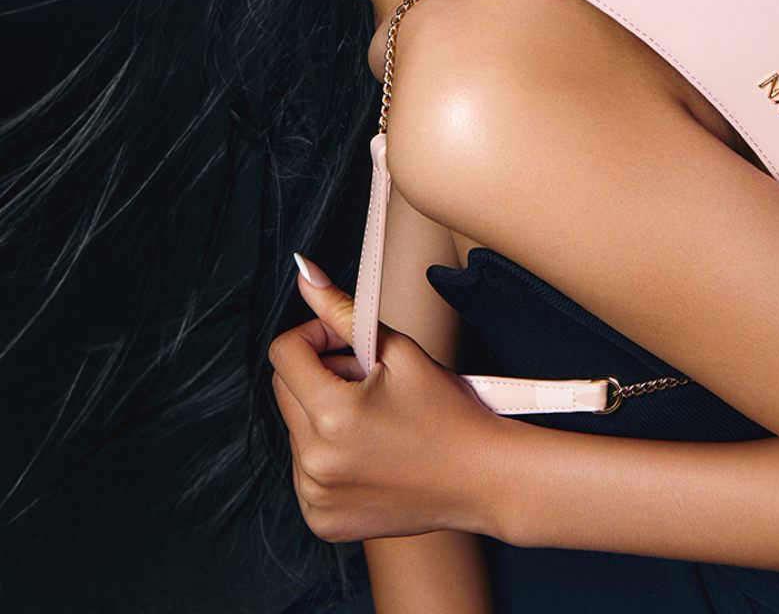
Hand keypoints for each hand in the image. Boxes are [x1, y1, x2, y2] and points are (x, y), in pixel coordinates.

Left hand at [269, 253, 504, 542]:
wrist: (483, 477)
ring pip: (296, 430)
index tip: (347, 342)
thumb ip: (345, 311)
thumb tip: (303, 269)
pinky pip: (305, 470)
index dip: (315, 336)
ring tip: (376, 420)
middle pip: (285, 391)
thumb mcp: (400, 352)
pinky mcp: (322, 520)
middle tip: (370, 381)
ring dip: (324, 415)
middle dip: (321, 375)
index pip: (285, 354)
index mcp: (333, 416)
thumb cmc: (448, 411)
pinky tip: (370, 454)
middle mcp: (315, 463)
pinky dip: (328, 455)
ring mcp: (316, 497)